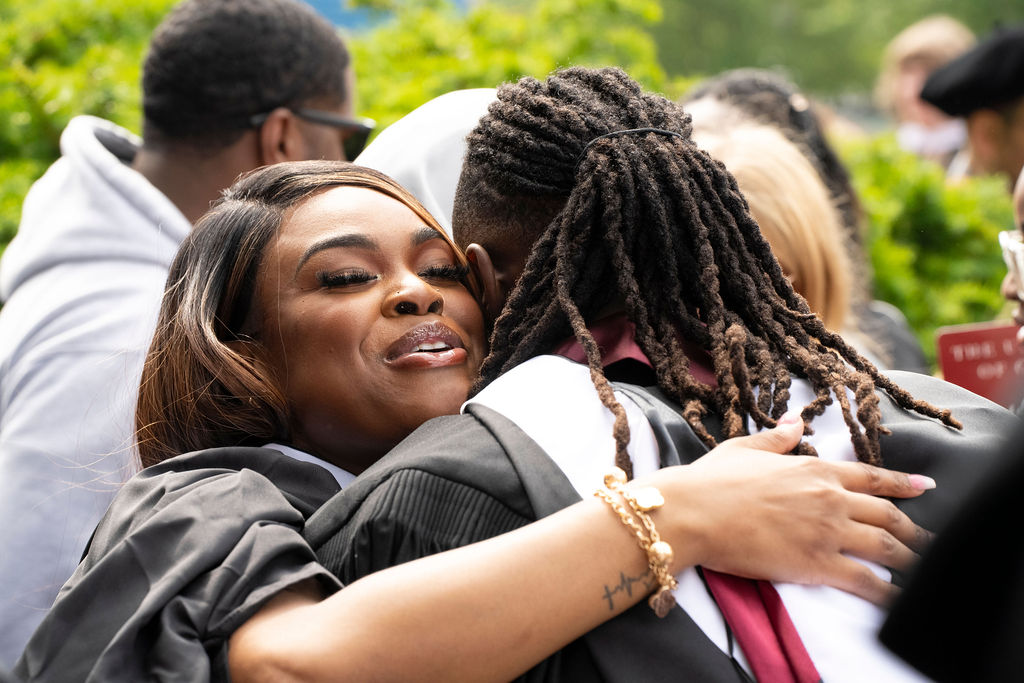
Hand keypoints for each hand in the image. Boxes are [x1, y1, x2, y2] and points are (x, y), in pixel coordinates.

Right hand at [634, 415, 932, 605]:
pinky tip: (898, 601)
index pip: (871, 476)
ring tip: (924, 571)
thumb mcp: (744, 448)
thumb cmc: (711, 480)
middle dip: (912, 530)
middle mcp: (830, 497)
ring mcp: (827, 531)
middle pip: (887, 514)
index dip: (903, 484)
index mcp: (814, 469)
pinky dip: (887, 592)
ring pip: (885, 547)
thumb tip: (796, 421)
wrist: (694, 512)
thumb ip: (777, 438)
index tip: (926, 488)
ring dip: (909, 559)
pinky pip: (865, 580)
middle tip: (929, 541)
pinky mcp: (817, 563)